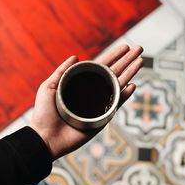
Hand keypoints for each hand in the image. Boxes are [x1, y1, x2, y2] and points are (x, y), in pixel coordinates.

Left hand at [30, 44, 142, 159]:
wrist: (46, 137)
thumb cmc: (45, 112)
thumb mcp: (49, 87)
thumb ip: (61, 71)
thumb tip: (75, 56)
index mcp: (82, 82)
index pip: (101, 65)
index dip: (113, 55)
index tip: (125, 46)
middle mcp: (94, 91)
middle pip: (114, 72)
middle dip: (127, 60)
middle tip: (139, 49)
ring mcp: (100, 103)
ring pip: (119, 85)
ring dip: (130, 73)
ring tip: (140, 61)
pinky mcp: (103, 117)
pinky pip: (116, 104)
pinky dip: (125, 95)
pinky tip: (132, 85)